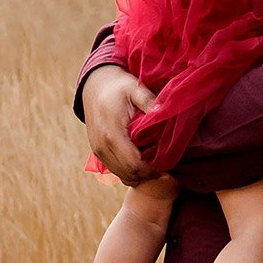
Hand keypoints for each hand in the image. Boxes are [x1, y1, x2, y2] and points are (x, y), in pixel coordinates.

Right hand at [82, 64, 156, 181]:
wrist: (94, 87)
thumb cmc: (118, 87)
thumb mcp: (135, 89)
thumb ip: (149, 101)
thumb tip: (163, 111)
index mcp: (112, 135)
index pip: (135, 165)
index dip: (153, 169)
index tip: (168, 163)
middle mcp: (102, 147)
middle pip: (129, 174)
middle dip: (149, 174)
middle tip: (166, 167)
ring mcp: (98, 151)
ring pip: (122, 175)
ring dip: (140, 175)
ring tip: (156, 164)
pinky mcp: (98, 152)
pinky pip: (116, 170)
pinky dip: (130, 171)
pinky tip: (143, 161)